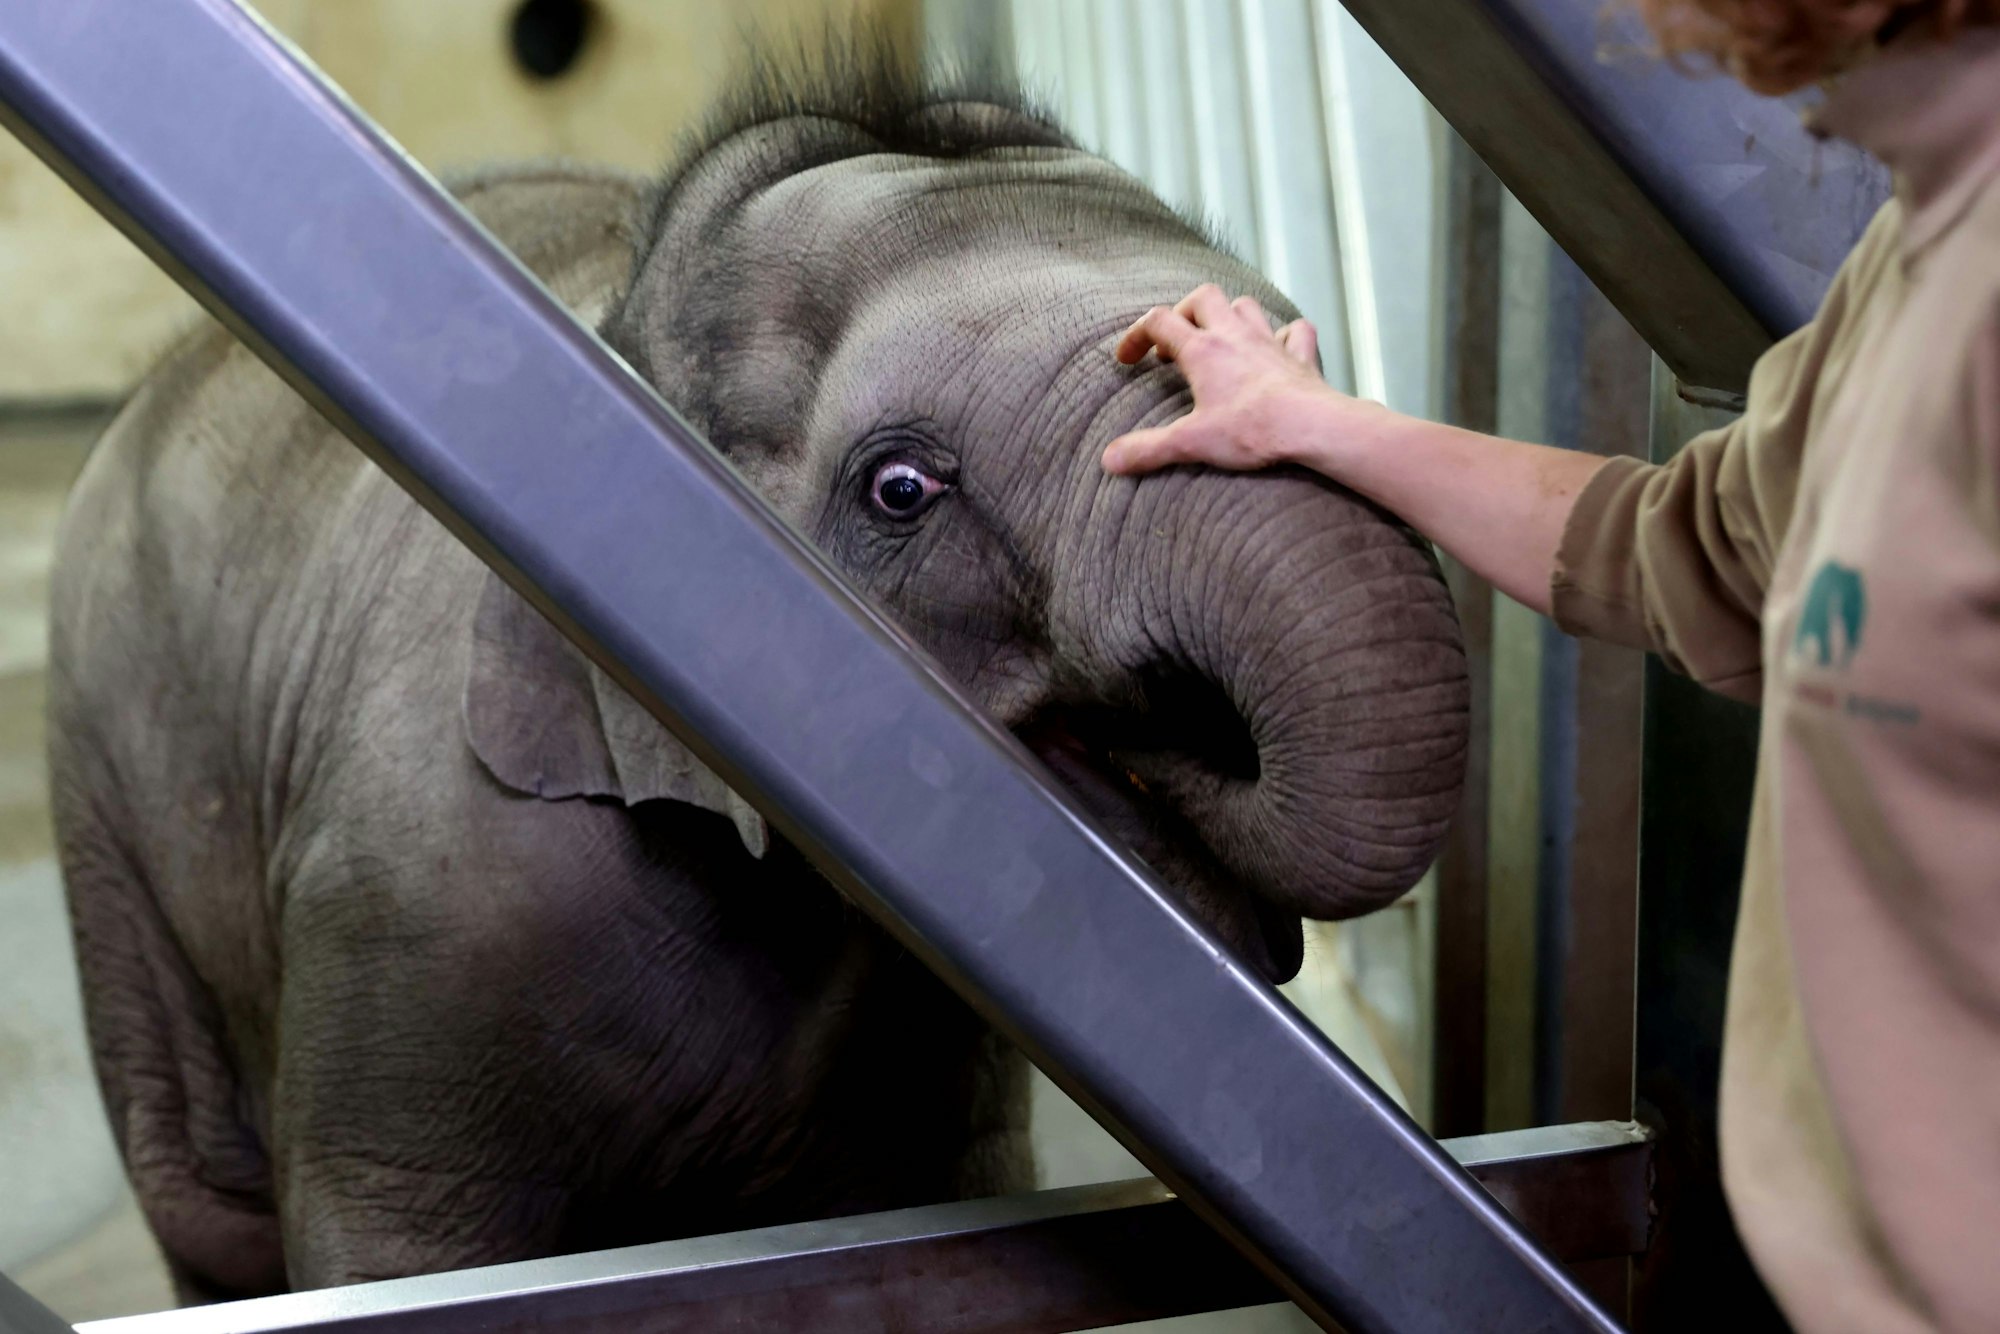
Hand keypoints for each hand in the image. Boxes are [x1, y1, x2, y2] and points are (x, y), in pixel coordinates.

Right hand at [1100, 284, 1363, 475]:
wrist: (1312, 426)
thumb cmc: (1252, 430)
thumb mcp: (1191, 443)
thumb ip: (1148, 449)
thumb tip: (1110, 460)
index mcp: (1203, 350)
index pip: (1158, 322)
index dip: (1136, 335)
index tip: (1128, 360)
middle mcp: (1235, 335)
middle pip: (1203, 298)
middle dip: (1184, 313)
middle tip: (1175, 343)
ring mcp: (1270, 342)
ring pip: (1245, 306)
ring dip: (1228, 317)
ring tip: (1219, 341)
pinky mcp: (1300, 357)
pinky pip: (1295, 330)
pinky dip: (1284, 334)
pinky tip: (1277, 348)